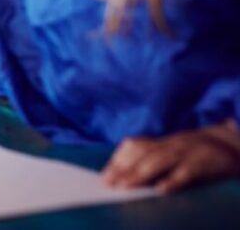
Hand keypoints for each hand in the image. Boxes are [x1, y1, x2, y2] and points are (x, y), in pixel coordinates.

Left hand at [103, 120, 239, 192]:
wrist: (234, 145)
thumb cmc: (199, 153)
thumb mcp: (176, 150)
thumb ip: (154, 158)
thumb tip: (126, 176)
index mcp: (163, 141)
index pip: (135, 146)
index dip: (118, 160)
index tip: (104, 177)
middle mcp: (172, 144)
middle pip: (143, 154)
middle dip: (124, 169)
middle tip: (109, 184)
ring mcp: (188, 152)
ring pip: (160, 161)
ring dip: (140, 174)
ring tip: (126, 187)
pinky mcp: (205, 163)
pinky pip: (188, 172)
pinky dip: (174, 180)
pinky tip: (161, 190)